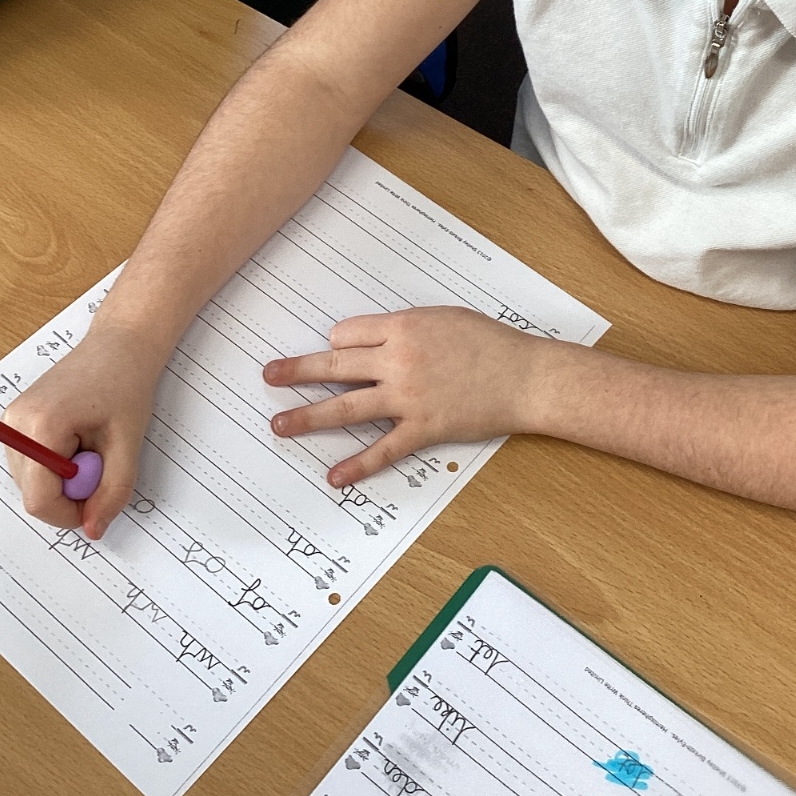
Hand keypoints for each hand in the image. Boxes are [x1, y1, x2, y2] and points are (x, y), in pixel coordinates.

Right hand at [3, 326, 162, 538]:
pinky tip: (77, 439)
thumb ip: (113, 491)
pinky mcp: (15, 420)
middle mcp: (16, 424)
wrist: (118, 346)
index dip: (70, 514)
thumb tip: (94, 529)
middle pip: (32, 493)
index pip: (40, 499)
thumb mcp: (129, 444)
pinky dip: (56, 465)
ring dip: (63, 479)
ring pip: (31, 482)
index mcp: (43, 426)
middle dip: (70, 494)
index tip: (98, 504)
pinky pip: (31, 464)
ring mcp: (11, 421)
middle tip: (101, 463)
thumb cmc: (126, 385)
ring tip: (90, 445)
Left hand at [263, 307, 545, 484]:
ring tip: (280, 424)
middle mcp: (398, 361)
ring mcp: (408, 397)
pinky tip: (335, 476)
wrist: (524, 375)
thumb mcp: (444, 319)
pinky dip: (357, 466)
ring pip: (346, 407)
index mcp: (403, 328)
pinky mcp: (423, 428)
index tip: (333, 351)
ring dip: (308, 417)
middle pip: (334, 366)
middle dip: (297, 371)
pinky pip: (383, 450)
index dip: (336, 343)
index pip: (347, 334)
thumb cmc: (490, 343)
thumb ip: (407, 328)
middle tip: (270, 376)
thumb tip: (377, 337)